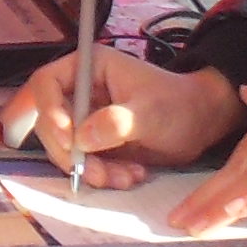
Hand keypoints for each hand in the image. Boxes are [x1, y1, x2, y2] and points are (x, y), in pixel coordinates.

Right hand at [4, 46, 243, 187]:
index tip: (68, 140)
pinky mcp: (93, 142)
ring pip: (64, 148)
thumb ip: (119, 122)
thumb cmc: (180, 105)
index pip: (47, 83)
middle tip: (94, 173)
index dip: (49, 111)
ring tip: (124, 178)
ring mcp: (85, 118)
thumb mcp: (152, 112)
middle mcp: (80, 91)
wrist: (200, 125)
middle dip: (70, 152)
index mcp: (89, 68)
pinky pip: (82, 163)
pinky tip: (130, 176)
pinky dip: (101, 175)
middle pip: (49, 122)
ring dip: (88, 169)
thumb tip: (83, 137)